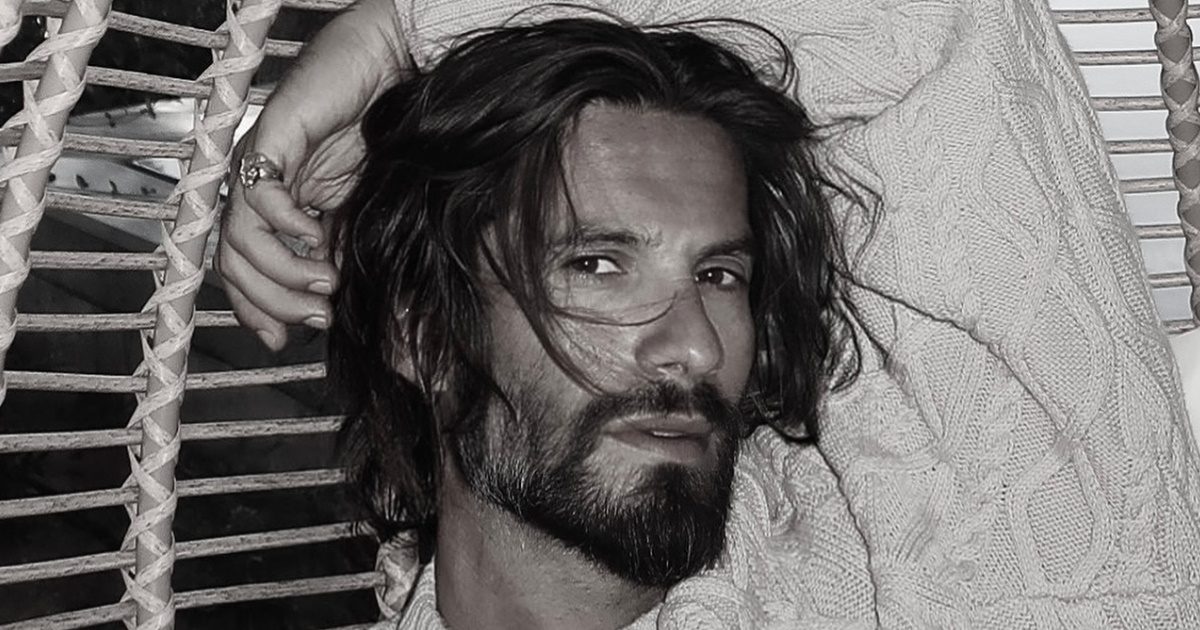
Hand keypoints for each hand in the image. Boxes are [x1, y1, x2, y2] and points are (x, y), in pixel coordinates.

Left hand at [215, 0, 407, 349]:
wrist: (390, 72)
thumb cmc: (381, 135)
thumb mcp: (364, 214)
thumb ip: (346, 256)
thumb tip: (338, 310)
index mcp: (276, 209)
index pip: (245, 271)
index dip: (258, 311)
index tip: (284, 342)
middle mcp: (257, 189)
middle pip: (236, 264)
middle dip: (274, 301)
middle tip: (318, 316)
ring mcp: (259, 165)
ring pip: (241, 238)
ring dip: (283, 273)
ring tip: (325, 282)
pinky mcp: (271, 139)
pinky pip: (261, 194)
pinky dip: (287, 224)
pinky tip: (317, 236)